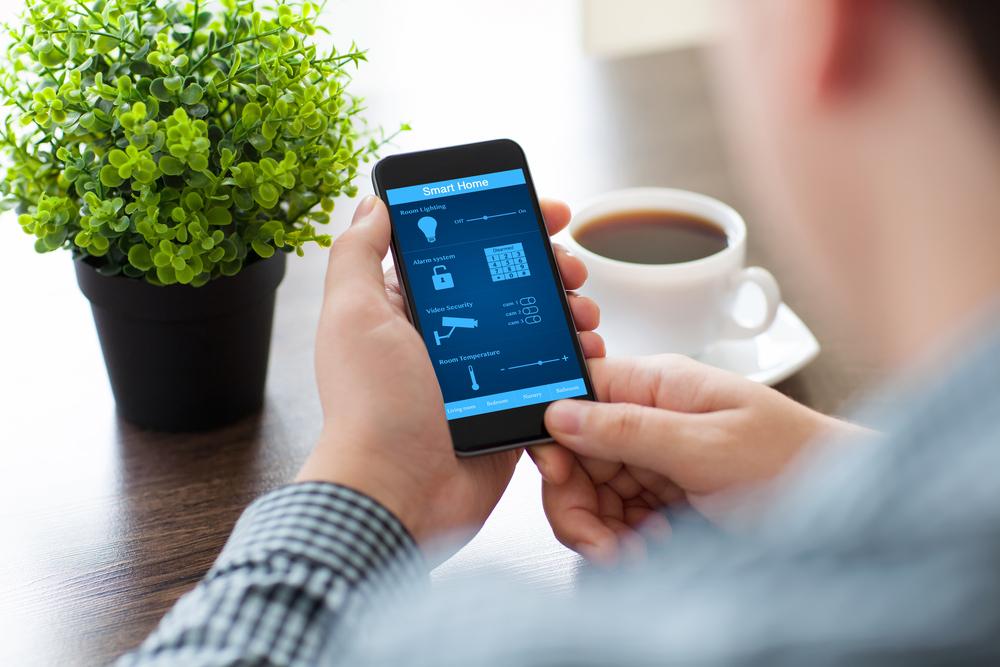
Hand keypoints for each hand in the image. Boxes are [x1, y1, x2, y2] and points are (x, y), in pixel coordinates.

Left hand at [296, 194, 604, 552]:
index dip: (508, 225)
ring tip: (584, 316)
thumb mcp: (353, 316)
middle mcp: (449, 337)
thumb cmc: (372, 407)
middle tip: (572, 271)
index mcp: (411, 308)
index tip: (545, 212)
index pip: (466, 250)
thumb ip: (359, 253)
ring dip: (570, 315)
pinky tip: (586, 357)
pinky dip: (574, 366)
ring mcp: (483, 374)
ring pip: (539, 329)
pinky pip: (550, 378)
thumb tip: (374, 203)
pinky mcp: (509, 408)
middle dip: (552, 269)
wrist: (400, 493)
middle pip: (513, 286)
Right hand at [530, 355, 869, 563]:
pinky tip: (649, 549)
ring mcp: (657, 456)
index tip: (560, 477)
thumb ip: (629, 428)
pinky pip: (618, 516)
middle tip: (599, 541)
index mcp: (658, 385)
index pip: (575, 394)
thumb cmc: (796, 462)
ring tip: (634, 552)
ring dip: (602, 530)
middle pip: (576, 454)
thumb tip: (560, 412)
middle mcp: (651, 416)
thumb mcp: (707, 447)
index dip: (554, 436)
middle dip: (578, 503)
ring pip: (593, 492)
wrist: (849, 509)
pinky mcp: (666, 492)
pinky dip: (623, 542)